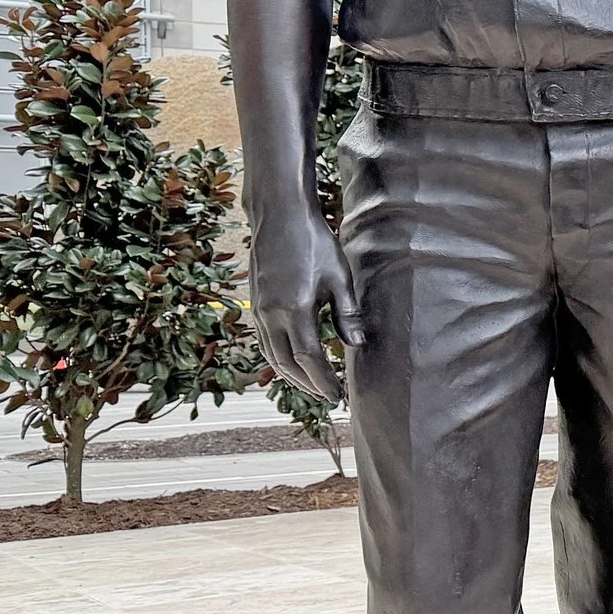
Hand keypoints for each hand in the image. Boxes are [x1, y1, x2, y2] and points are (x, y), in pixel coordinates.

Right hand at [249, 202, 360, 402]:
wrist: (279, 216)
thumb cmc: (315, 242)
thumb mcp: (339, 276)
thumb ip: (346, 313)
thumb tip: (357, 345)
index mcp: (294, 310)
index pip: (308, 358)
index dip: (323, 380)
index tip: (337, 396)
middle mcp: (270, 315)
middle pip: (287, 363)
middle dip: (308, 384)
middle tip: (328, 397)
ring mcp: (258, 309)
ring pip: (271, 355)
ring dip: (291, 374)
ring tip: (312, 385)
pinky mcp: (255, 302)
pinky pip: (264, 341)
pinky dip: (279, 357)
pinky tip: (292, 360)